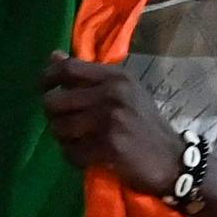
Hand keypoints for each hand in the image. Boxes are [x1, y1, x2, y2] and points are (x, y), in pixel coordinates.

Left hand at [40, 55, 184, 194]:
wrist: (172, 160)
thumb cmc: (145, 124)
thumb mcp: (124, 92)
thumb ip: (89, 76)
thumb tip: (54, 56)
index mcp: (116, 77)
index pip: (68, 68)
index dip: (47, 77)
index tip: (43, 87)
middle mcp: (112, 94)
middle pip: (55, 101)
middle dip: (53, 116)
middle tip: (63, 123)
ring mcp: (110, 121)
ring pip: (60, 129)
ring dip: (64, 139)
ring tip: (79, 141)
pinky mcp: (109, 147)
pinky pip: (72, 152)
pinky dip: (75, 157)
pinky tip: (88, 157)